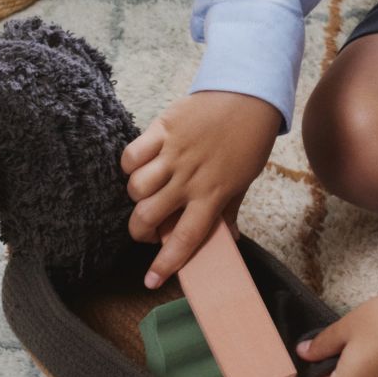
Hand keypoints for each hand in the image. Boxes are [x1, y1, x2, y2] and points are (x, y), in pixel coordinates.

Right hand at [121, 90, 282, 288]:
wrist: (247, 96)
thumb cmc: (248, 141)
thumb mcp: (244, 181)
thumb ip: (229, 210)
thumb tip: (229, 241)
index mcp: (212, 194)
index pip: (184, 238)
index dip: (165, 264)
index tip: (150, 280)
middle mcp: (189, 178)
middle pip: (147, 216)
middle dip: (139, 232)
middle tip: (146, 230)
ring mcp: (173, 153)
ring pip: (135, 187)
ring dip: (135, 196)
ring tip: (145, 194)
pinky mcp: (162, 130)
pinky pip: (132, 154)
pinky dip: (130, 164)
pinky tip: (138, 166)